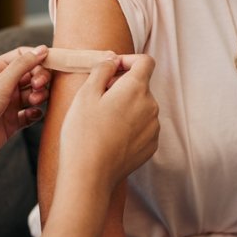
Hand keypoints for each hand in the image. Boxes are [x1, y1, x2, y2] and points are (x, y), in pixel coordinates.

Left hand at [0, 46, 50, 174]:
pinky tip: (32, 115)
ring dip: (39, 96)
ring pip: (33, 94)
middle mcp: (1, 85)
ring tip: (34, 102)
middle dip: (40, 79)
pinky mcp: (11, 123)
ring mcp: (7, 104)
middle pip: (31, 74)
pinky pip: (30, 114)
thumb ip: (23, 65)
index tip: (53, 63)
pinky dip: (35, 113)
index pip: (22, 56)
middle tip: (38, 87)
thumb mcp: (0, 83)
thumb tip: (43, 48)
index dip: (38, 58)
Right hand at [58, 54, 159, 188]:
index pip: (145, 62)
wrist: (89, 176)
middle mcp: (151, 106)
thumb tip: (113, 60)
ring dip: (126, 106)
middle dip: (122, 85)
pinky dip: (130, 125)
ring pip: (142, 106)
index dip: (128, 60)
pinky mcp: (150, 146)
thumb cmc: (83, 133)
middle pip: (141, 85)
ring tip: (102, 120)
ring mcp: (153, 128)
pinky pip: (143, 126)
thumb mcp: (86, 93)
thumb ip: (102, 69)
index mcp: (136, 89)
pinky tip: (110, 136)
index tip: (111, 69)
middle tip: (98, 98)